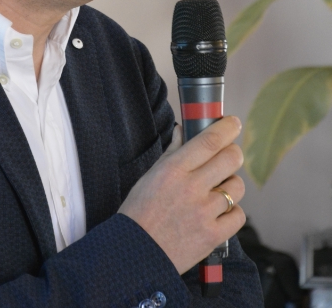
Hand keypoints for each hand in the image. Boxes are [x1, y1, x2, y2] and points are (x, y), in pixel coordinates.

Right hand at [118, 116, 245, 273]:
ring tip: (218, 189)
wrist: (136, 252)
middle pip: (230, 159)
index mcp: (174, 169)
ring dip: (231, 184)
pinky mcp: (213, 236)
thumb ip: (172, 151)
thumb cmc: (140, 211)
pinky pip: (238, 215)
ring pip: (237, 187)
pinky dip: (232, 211)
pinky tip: (219, 212)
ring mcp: (204, 213)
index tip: (233, 123)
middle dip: (234, 152)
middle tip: (229, 154)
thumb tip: (183, 129)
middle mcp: (192, 188)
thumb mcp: (151, 175)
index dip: (227, 128)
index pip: (209, 141)